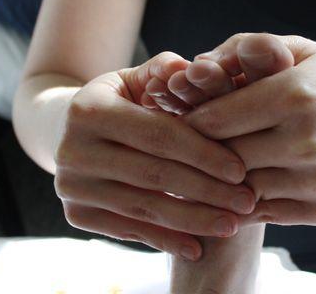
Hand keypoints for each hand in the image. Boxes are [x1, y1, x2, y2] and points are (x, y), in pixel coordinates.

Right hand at [52, 52, 256, 259]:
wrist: (70, 131)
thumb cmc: (121, 101)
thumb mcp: (137, 78)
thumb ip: (164, 71)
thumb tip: (192, 67)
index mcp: (89, 109)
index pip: (158, 135)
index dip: (203, 153)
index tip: (241, 170)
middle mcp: (73, 149)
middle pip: (154, 175)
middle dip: (207, 191)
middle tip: (246, 201)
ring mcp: (70, 186)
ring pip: (143, 208)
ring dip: (193, 220)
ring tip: (232, 224)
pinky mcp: (75, 214)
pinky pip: (127, 230)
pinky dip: (164, 240)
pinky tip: (196, 247)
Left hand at [184, 34, 315, 225]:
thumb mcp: (299, 51)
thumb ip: (245, 48)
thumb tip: (193, 67)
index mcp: (295, 95)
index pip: (215, 119)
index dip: (191, 123)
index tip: (182, 122)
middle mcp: (307, 140)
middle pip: (224, 157)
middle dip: (202, 153)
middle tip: (189, 148)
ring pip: (241, 190)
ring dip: (223, 181)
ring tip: (213, 167)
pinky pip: (266, 212)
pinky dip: (248, 201)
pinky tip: (243, 186)